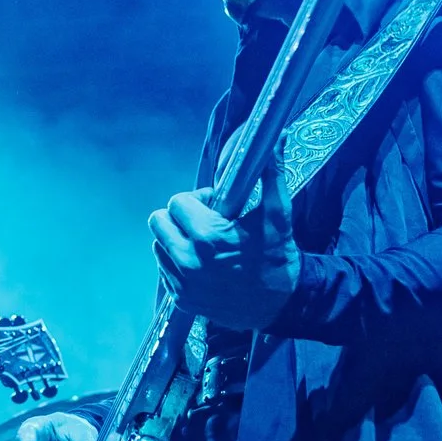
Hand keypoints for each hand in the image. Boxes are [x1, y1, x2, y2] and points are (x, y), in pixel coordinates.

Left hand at [146, 164, 299, 330]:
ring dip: (176, 239)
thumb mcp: (277, 213)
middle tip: (204, 222)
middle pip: (158, 221)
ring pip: (158, 245)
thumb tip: (275, 136)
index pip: (177, 202)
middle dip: (179, 217)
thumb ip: (270, 173)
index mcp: (207, 235)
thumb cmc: (278, 255)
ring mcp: (182, 283)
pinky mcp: (181, 300)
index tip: (216, 207)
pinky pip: (163, 270)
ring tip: (202, 243)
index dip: (196, 200)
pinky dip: (177, 262)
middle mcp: (188, 260)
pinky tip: (202, 264)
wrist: (283, 305)